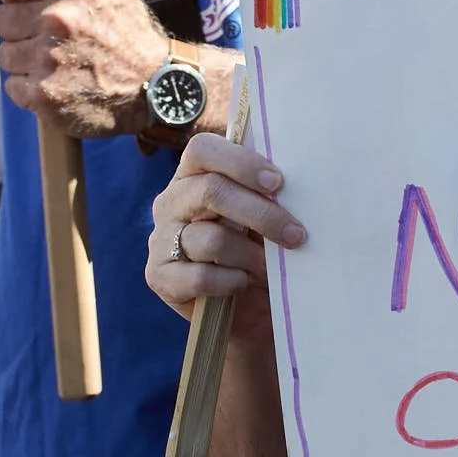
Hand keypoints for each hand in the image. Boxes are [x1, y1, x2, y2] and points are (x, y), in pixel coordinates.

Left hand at [0, 0, 171, 139]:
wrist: (157, 86)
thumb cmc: (130, 27)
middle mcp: (57, 19)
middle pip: (0, 18)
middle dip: (21, 26)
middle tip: (51, 34)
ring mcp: (49, 60)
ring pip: (4, 54)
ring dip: (25, 59)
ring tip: (56, 60)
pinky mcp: (44, 96)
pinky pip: (11, 86)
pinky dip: (30, 88)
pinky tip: (57, 82)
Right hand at [147, 134, 306, 321]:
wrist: (245, 307)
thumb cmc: (257, 248)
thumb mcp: (261, 216)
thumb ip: (267, 194)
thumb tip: (298, 184)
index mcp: (192, 175)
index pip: (202, 149)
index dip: (241, 162)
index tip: (277, 183)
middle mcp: (171, 202)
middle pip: (211, 191)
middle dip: (262, 213)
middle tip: (296, 234)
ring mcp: (160, 239)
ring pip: (212, 239)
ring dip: (251, 256)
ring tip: (269, 267)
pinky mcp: (159, 276)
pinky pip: (201, 276)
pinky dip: (232, 282)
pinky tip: (244, 283)